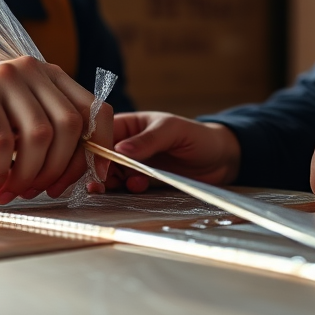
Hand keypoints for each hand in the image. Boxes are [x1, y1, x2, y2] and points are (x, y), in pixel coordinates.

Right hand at [0, 57, 111, 205]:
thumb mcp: (16, 122)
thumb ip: (49, 132)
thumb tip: (88, 167)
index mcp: (47, 74)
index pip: (94, 110)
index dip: (98, 148)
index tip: (90, 180)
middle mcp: (29, 69)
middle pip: (69, 126)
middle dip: (60, 170)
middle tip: (38, 192)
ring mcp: (2, 78)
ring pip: (39, 137)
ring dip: (27, 177)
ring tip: (9, 194)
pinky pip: (2, 145)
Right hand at [105, 112, 240, 191]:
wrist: (221, 161)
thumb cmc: (197, 136)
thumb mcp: (172, 131)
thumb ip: (148, 140)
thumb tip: (119, 150)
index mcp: (130, 125)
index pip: (101, 132)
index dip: (94, 147)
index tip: (94, 162)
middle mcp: (127, 144)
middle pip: (100, 156)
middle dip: (97, 169)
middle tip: (97, 183)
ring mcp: (134, 164)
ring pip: (110, 174)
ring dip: (110, 182)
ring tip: (120, 185)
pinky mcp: (143, 181)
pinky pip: (126, 187)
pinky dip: (126, 189)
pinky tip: (138, 186)